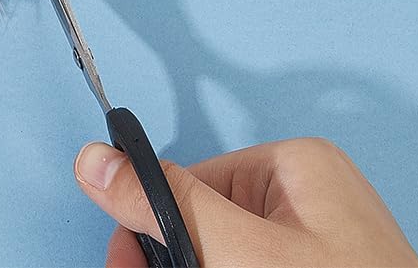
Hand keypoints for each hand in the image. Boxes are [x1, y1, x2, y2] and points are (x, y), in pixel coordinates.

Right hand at [74, 136, 417, 267]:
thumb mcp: (238, 251)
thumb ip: (166, 203)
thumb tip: (96, 161)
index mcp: (297, 166)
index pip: (192, 181)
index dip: (152, 225)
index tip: (125, 260)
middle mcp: (311, 200)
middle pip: (207, 221)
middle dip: (175, 256)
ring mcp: (320, 246)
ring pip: (227, 254)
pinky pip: (251, 267)